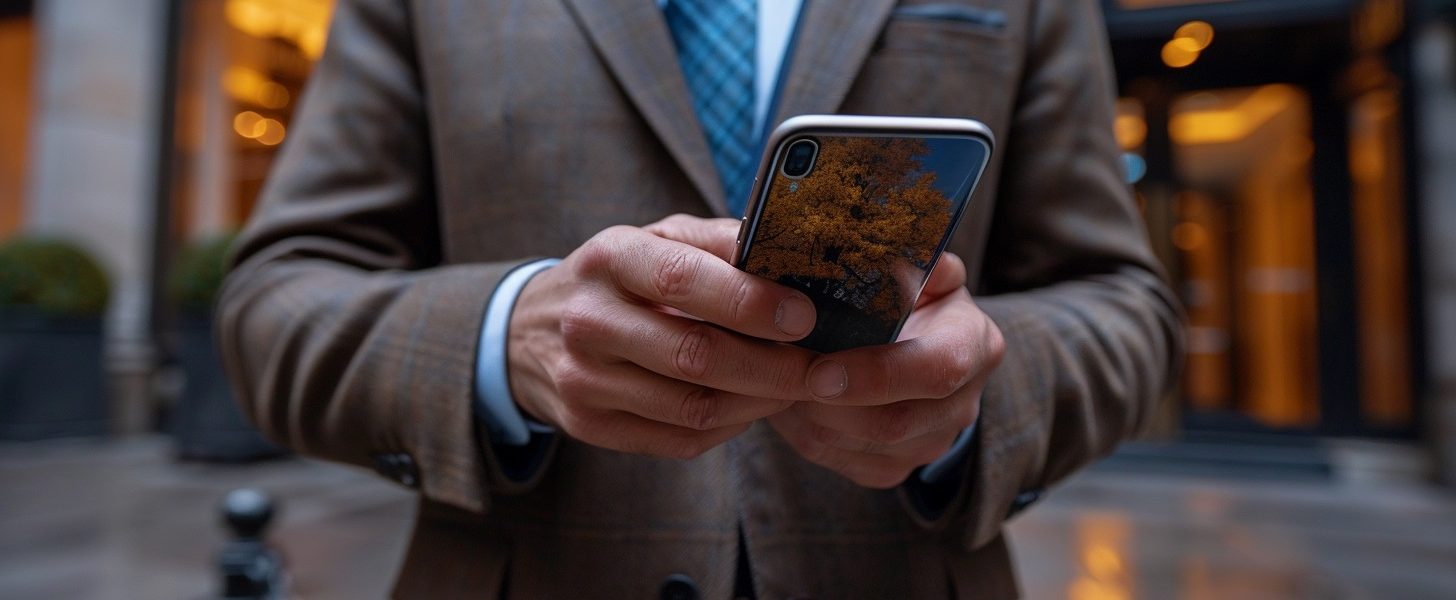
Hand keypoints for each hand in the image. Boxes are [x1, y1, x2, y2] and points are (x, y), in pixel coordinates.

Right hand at [507, 214, 819, 458]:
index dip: (750, 301)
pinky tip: (750, 405)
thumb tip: (793, 249)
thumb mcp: (657, 238)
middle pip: (694, 355)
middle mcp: (587, 319)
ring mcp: (582, 378)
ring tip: (795, 386)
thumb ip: (720, 241)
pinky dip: (730, 426)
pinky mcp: (588, 425)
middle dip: (773, 366)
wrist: (528, 331)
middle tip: (821, 366)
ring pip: (692, 406)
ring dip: (759, 401)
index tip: (803, 315)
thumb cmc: (619, 279)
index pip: (682, 279)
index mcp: (610, 257)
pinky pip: (679, 439)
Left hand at [767, 252, 1004, 487]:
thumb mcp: (920, 269)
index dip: (879, 373)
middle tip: (779, 375)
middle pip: (894, 421)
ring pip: (858, 445)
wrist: (916, 351)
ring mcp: (927, 444)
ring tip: (774, 380)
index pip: (937, 370)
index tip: (821, 369)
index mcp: (975, 346)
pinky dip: (803, 432)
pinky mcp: (890, 469)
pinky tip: (784, 400)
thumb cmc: (911, 300)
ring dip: (810, 418)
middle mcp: (960, 405)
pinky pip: (839, 459)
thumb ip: (913, 257)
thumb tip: (895, 253)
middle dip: (830, 403)